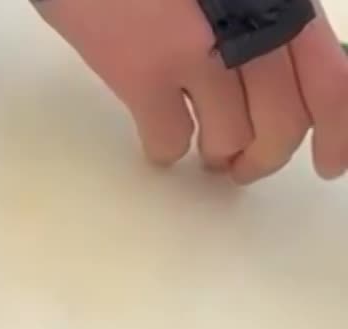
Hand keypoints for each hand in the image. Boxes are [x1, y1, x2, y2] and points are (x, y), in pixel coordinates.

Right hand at [33, 0, 347, 182]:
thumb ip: (266, 19)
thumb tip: (281, 79)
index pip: (333, 83)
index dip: (338, 135)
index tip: (328, 166)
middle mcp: (249, 26)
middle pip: (282, 124)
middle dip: (265, 158)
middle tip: (244, 167)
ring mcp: (195, 51)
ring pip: (229, 139)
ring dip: (217, 157)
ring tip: (203, 150)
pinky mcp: (141, 72)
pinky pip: (170, 140)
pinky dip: (167, 151)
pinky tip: (160, 140)